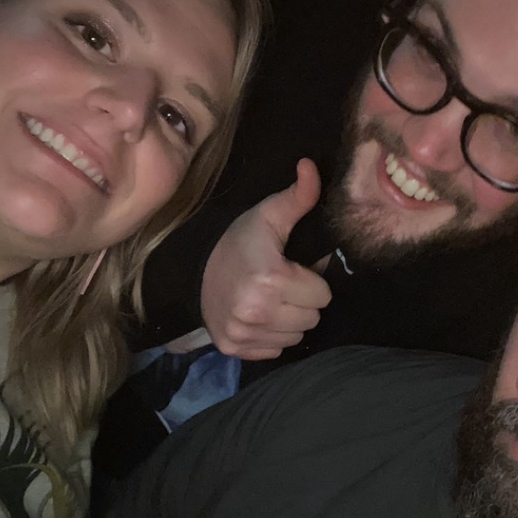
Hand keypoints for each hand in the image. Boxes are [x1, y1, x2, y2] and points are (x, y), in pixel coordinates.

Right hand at [200, 159, 331, 359]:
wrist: (194, 269)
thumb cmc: (239, 241)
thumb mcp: (268, 215)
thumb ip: (298, 197)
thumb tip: (311, 167)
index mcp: (270, 279)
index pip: (323, 295)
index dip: (312, 280)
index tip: (293, 269)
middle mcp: (256, 312)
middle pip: (313, 318)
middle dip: (304, 301)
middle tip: (283, 285)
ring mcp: (243, 333)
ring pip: (296, 336)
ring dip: (290, 320)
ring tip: (271, 299)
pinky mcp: (234, 348)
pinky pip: (275, 350)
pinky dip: (271, 336)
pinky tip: (259, 316)